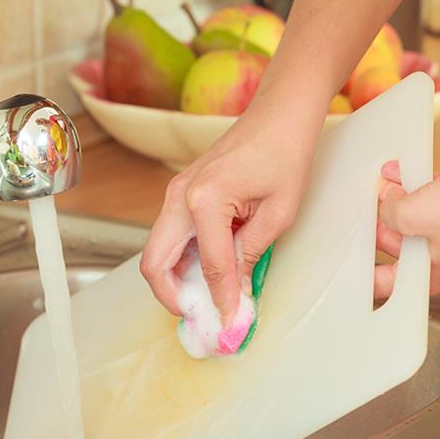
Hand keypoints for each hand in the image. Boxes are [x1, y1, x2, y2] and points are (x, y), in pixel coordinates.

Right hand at [140, 108, 319, 322]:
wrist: (278, 114)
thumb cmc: (285, 153)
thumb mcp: (279, 213)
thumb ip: (252, 255)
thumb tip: (238, 293)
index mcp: (204, 200)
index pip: (209, 267)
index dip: (220, 300)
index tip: (231, 324)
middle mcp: (179, 197)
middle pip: (154, 264)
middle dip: (172, 298)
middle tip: (200, 317)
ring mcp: (175, 194)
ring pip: (157, 252)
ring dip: (175, 280)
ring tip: (207, 299)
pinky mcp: (180, 194)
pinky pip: (170, 238)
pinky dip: (182, 261)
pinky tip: (208, 273)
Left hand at [374, 151, 439, 297]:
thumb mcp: (411, 214)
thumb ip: (390, 211)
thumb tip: (387, 201)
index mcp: (427, 274)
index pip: (387, 283)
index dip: (366, 274)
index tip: (351, 264)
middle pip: (398, 245)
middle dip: (382, 222)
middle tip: (369, 205)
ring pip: (416, 218)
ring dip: (400, 198)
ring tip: (387, 182)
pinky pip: (435, 199)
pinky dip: (422, 187)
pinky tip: (409, 172)